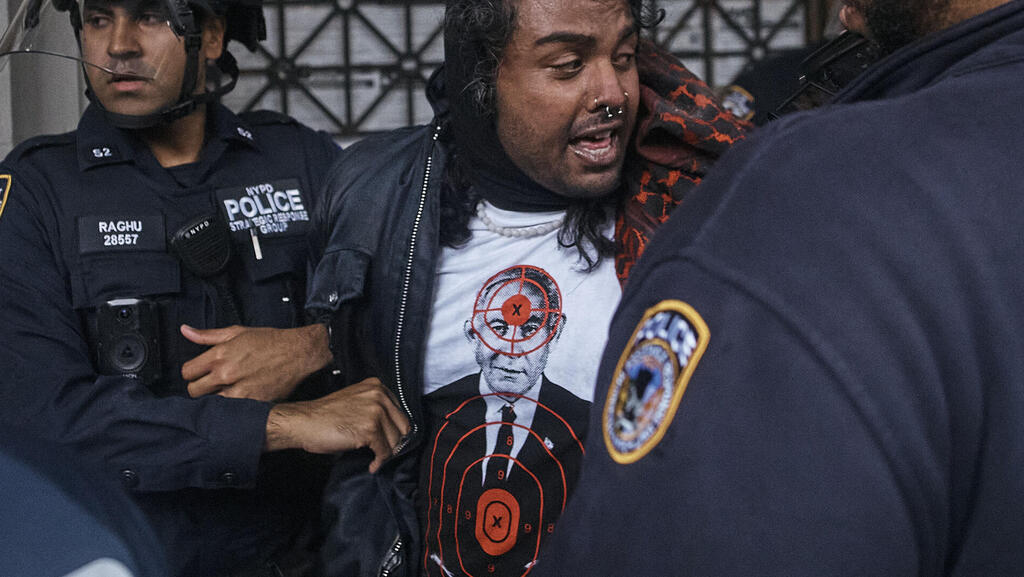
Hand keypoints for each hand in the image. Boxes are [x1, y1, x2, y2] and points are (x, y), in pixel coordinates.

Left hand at [181, 323, 331, 401]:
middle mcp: (226, 374)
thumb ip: (208, 335)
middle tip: (213, 383)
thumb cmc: (270, 341)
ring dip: (216, 399)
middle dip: (201, 387)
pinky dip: (233, 407)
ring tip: (228, 391)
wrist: (298, 353)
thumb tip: (185, 330)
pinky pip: (231, 412)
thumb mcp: (237, 332)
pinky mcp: (252, 404)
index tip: (201, 372)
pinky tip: (240, 399)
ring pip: (210, 404)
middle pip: (194, 391)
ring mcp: (239, 391)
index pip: (187, 372)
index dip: (192, 372)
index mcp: (219, 355)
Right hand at [265, 378, 410, 472]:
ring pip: (396, 441)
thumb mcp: (355, 400)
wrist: (303, 422)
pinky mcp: (370, 429)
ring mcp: (376, 412)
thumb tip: (393, 429)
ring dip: (386, 454)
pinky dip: (379, 462)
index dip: (395, 430)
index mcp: (377, 386)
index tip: (388, 441)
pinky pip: (384, 452)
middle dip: (395, 443)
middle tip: (384, 453)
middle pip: (402, 426)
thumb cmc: (325, 416)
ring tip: (376, 460)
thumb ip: (375, 407)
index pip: (400, 413)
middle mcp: (379, 396)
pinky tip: (372, 465)